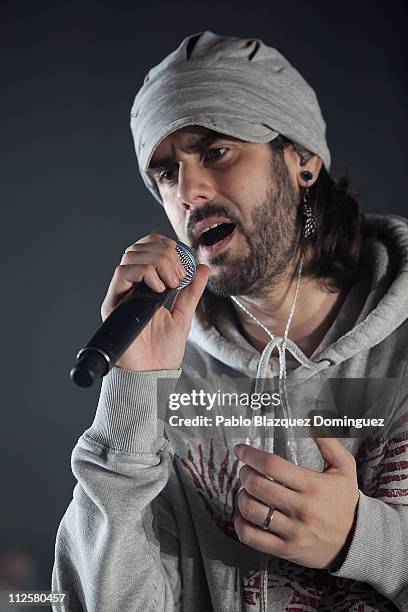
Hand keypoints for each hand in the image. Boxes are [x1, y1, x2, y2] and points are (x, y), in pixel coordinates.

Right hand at [101, 234, 208, 370]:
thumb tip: (203, 268)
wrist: (152, 374)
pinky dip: (143, 273)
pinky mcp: (113, 306)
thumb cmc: (164, 351)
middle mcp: (130, 288)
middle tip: (179, 276)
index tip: (181, 254)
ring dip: (156, 262)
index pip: (146, 249)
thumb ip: (191, 292)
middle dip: (164, 254)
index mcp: (145, 287)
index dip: (162, 243)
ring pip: (130, 258)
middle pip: (138, 249)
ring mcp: (121, 295)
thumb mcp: (184, 316)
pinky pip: (121, 275)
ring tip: (171, 283)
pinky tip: (158, 288)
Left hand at [233, 436, 358, 569]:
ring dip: (242, 496)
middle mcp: (301, 508)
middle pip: (257, 485)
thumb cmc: (345, 500)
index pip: (272, 465)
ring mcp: (293, 531)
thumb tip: (313, 415)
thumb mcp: (344, 468)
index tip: (241, 450)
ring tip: (247, 491)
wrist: (358, 541)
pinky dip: (241, 523)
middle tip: (245, 470)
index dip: (250, 455)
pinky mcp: (286, 550)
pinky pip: (251, 537)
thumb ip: (328, 441)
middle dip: (244, 473)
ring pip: (251, 510)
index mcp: (312, 485)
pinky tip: (246, 515)